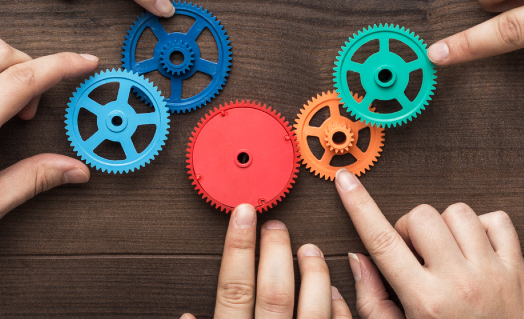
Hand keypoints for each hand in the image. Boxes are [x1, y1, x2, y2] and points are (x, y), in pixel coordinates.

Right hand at [181, 204, 352, 318]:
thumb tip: (186, 317)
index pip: (234, 288)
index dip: (238, 247)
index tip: (243, 215)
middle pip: (274, 291)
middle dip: (276, 251)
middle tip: (276, 226)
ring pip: (313, 309)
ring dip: (314, 273)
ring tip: (310, 250)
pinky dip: (337, 307)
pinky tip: (335, 290)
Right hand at [334, 170, 523, 317]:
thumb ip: (373, 302)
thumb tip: (358, 260)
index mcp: (425, 301)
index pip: (382, 240)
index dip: (358, 205)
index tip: (346, 181)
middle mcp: (459, 282)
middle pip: (420, 216)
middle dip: (409, 229)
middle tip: (414, 255)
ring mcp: (492, 272)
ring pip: (458, 212)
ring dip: (445, 226)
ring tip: (446, 253)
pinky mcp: (517, 269)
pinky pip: (497, 221)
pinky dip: (484, 228)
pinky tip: (475, 250)